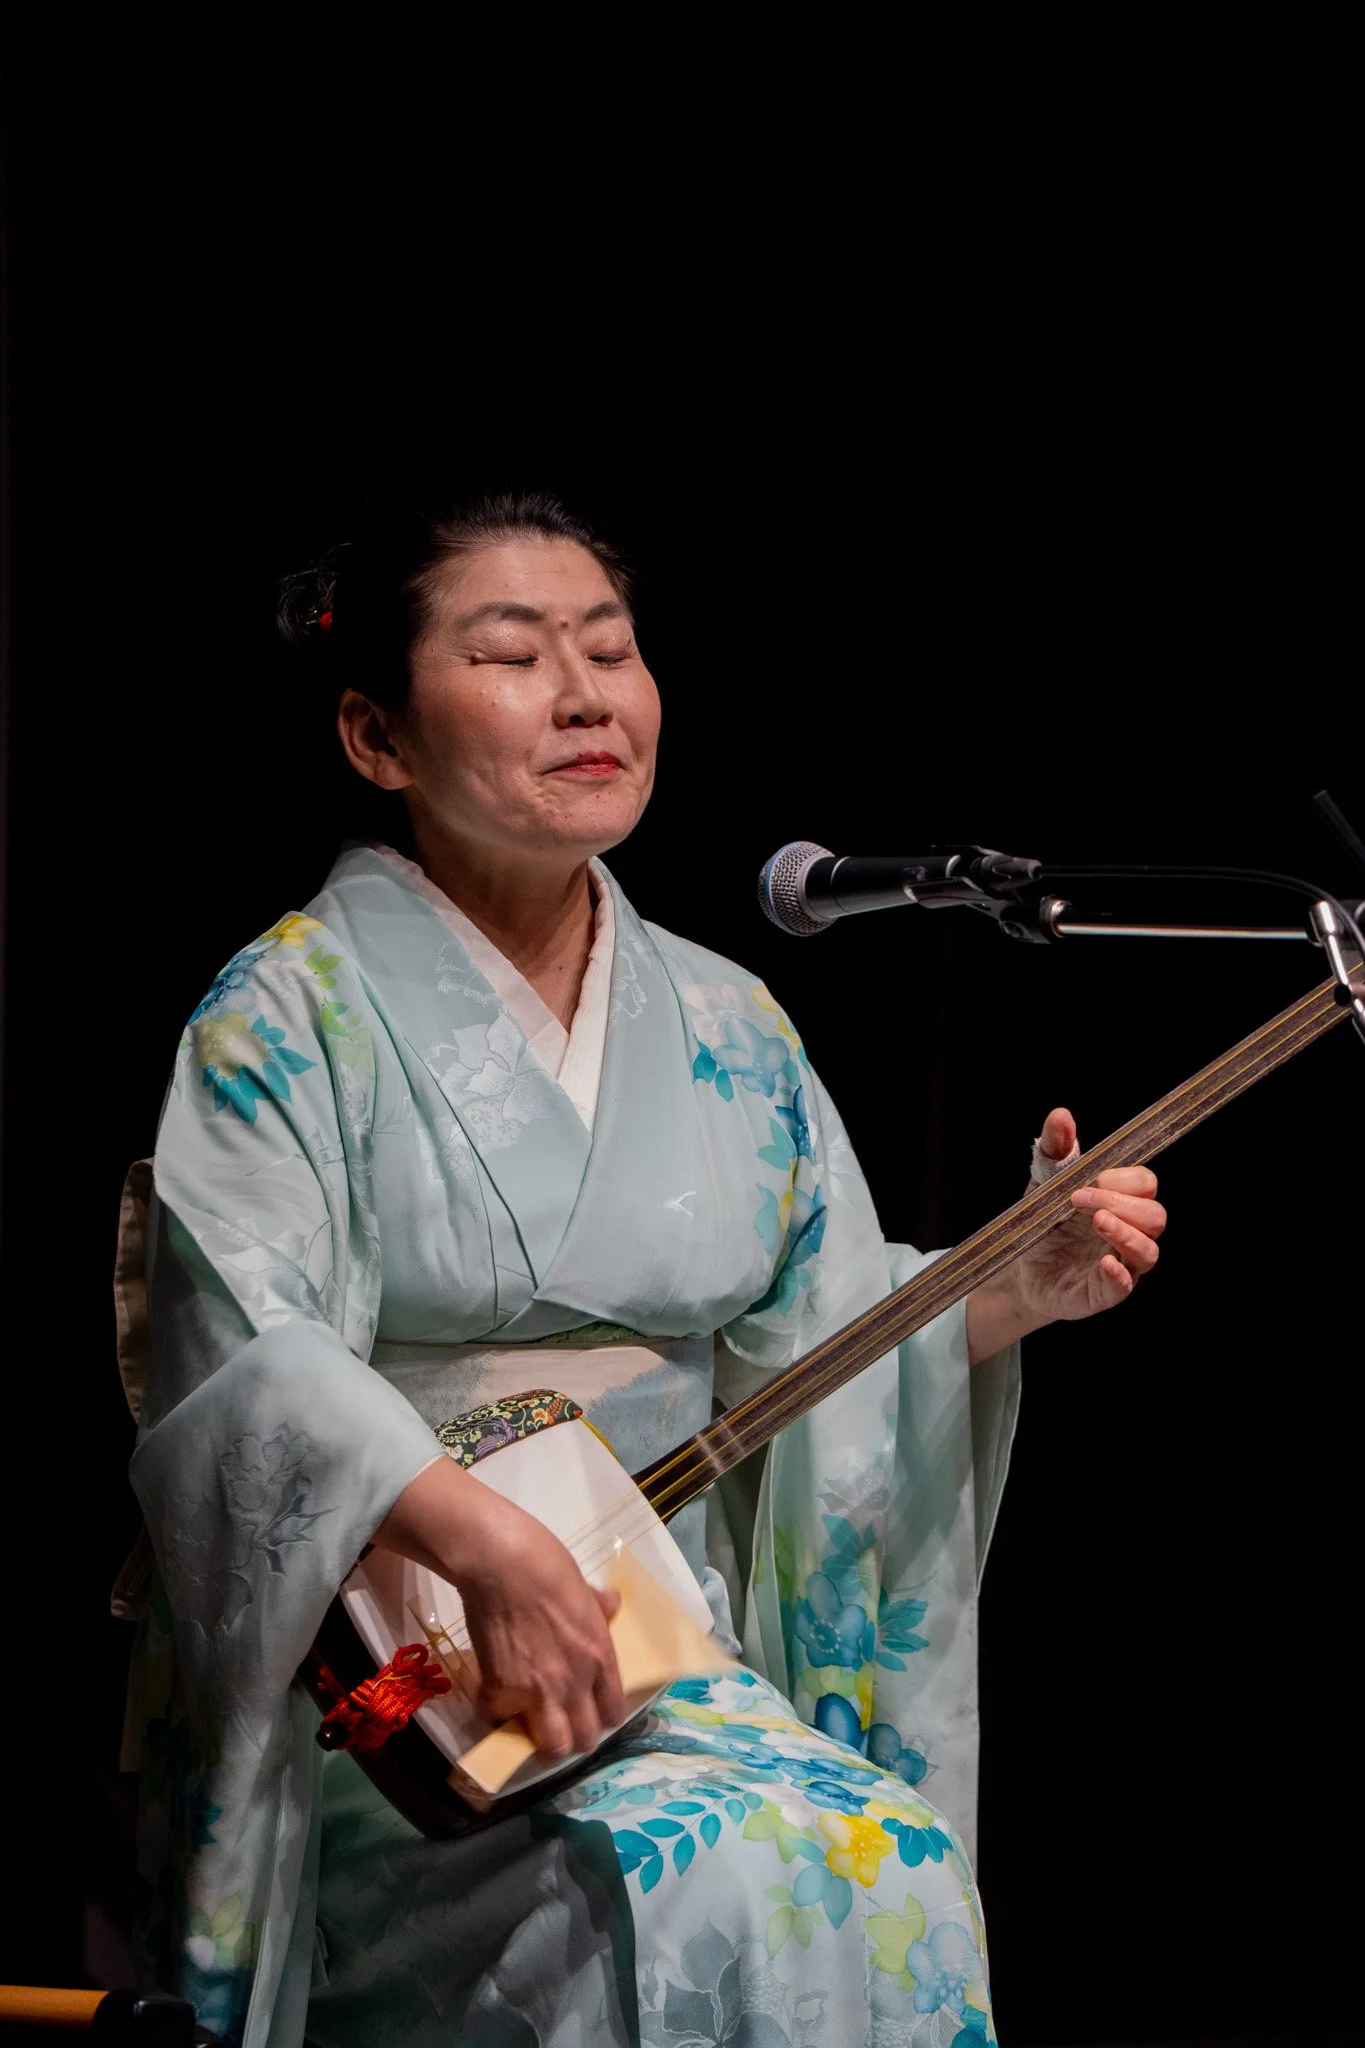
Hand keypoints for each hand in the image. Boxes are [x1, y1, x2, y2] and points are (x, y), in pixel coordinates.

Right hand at [373, 1458, 624, 1759]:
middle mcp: (575, 1683)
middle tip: (560, 1724)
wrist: (501, 1562)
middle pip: (583, 1740)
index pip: (612, 1711)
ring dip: (542, 1741)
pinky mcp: (500, 1691)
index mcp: (600, 1656)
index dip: (601, 1716)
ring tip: (532, 1725)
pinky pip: (498, 1721)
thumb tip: (611, 1603)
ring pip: (550, 1747)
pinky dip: (496, 1715)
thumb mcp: (584, 1586)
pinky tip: (495, 1700)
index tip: (590, 1711)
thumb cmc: (547, 1564)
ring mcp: (537, 1692)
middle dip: (574, 1738)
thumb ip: (599, 1607)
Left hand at [966, 1107, 1166, 1358]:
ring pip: (1149, 1251)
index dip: (1122, 1180)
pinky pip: (1125, 1286)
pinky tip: (1103, 1262)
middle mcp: (1128, 1232)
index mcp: (1120, 1202)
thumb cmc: (1043, 1223)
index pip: (1145, 1184)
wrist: (1018, 1269)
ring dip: (1127, 1234)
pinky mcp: (1104, 1292)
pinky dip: (1119, 1274)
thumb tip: (1061, 1115)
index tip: (1087, 1181)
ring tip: (1097, 1223)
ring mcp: (1120, 1264)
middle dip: (1121, 1204)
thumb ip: (1055, 1150)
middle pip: (1155, 1216)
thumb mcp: (1043, 1183)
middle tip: (1078, 1201)